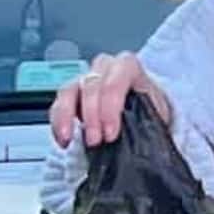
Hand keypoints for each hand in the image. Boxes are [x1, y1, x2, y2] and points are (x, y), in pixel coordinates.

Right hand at [50, 52, 172, 152]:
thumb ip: (148, 124)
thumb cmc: (149, 110)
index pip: (116, 79)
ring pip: (69, 91)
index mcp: (128, 67)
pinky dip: (58, 123)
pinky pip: (57, 105)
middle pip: (91, 85)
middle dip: (91, 116)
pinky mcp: (70, 96)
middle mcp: (104, 69)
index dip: (111, 106)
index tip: (111, 134)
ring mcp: (85, 80)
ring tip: (70, 139)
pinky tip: (64, 140)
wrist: (143, 110)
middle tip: (95, 141)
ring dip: (67, 117)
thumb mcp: (155, 114)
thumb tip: (145, 146)